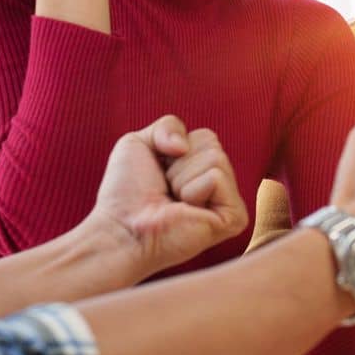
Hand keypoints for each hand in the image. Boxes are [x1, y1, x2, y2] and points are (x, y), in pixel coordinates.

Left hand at [85, 116, 249, 281]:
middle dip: (179, 163)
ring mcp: (229, 204)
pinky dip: (192, 190)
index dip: (175, 147)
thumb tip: (185, 145)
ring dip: (182, 178)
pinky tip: (184, 211)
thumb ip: (168, 125)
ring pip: (216, 158)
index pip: (207, 136)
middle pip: (213, 143)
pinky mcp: (234, 219)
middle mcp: (221, 188)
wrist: (120, 229)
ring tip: (173, 202)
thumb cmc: (126, 194)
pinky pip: (217, 178)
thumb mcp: (139, 143)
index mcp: (204, 172)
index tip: (159, 175)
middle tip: (166, 191)